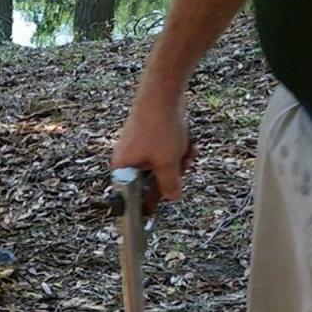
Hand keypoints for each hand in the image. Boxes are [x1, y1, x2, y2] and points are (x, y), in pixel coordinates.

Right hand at [112, 87, 196, 209]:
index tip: (152, 218)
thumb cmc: (159, 128)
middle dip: (172, 174)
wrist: (162, 93)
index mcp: (123, 169)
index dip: (145, 205)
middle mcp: (127, 159)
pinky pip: (165, 151)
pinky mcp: (149, 136)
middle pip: (152, 181)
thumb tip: (173, 198)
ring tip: (187, 149)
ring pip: (163, 165)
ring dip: (179, 160)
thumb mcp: (168, 163)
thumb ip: (170, 185)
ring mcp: (138, 147)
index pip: (131, 197)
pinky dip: (178, 148)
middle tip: (182, 165)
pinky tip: (188, 141)